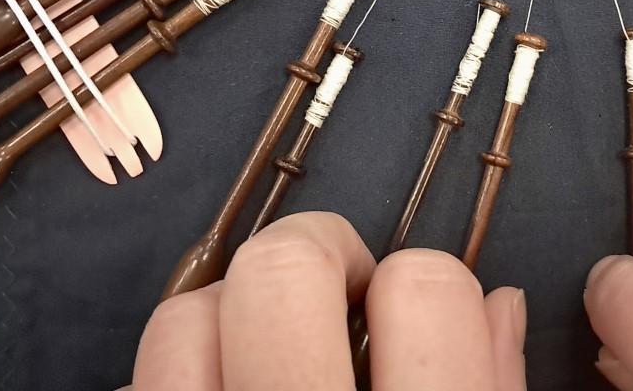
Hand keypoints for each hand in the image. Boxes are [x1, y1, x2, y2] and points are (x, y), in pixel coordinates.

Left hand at [129, 212, 526, 389]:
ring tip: (267, 354)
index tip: (417, 318)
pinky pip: (137, 383)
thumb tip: (495, 301)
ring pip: (184, 317)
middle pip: (284, 269)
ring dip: (231, 315)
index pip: (421, 288)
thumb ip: (493, 390)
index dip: (426, 286)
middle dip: (318, 254)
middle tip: (340, 297)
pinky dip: (180, 379)